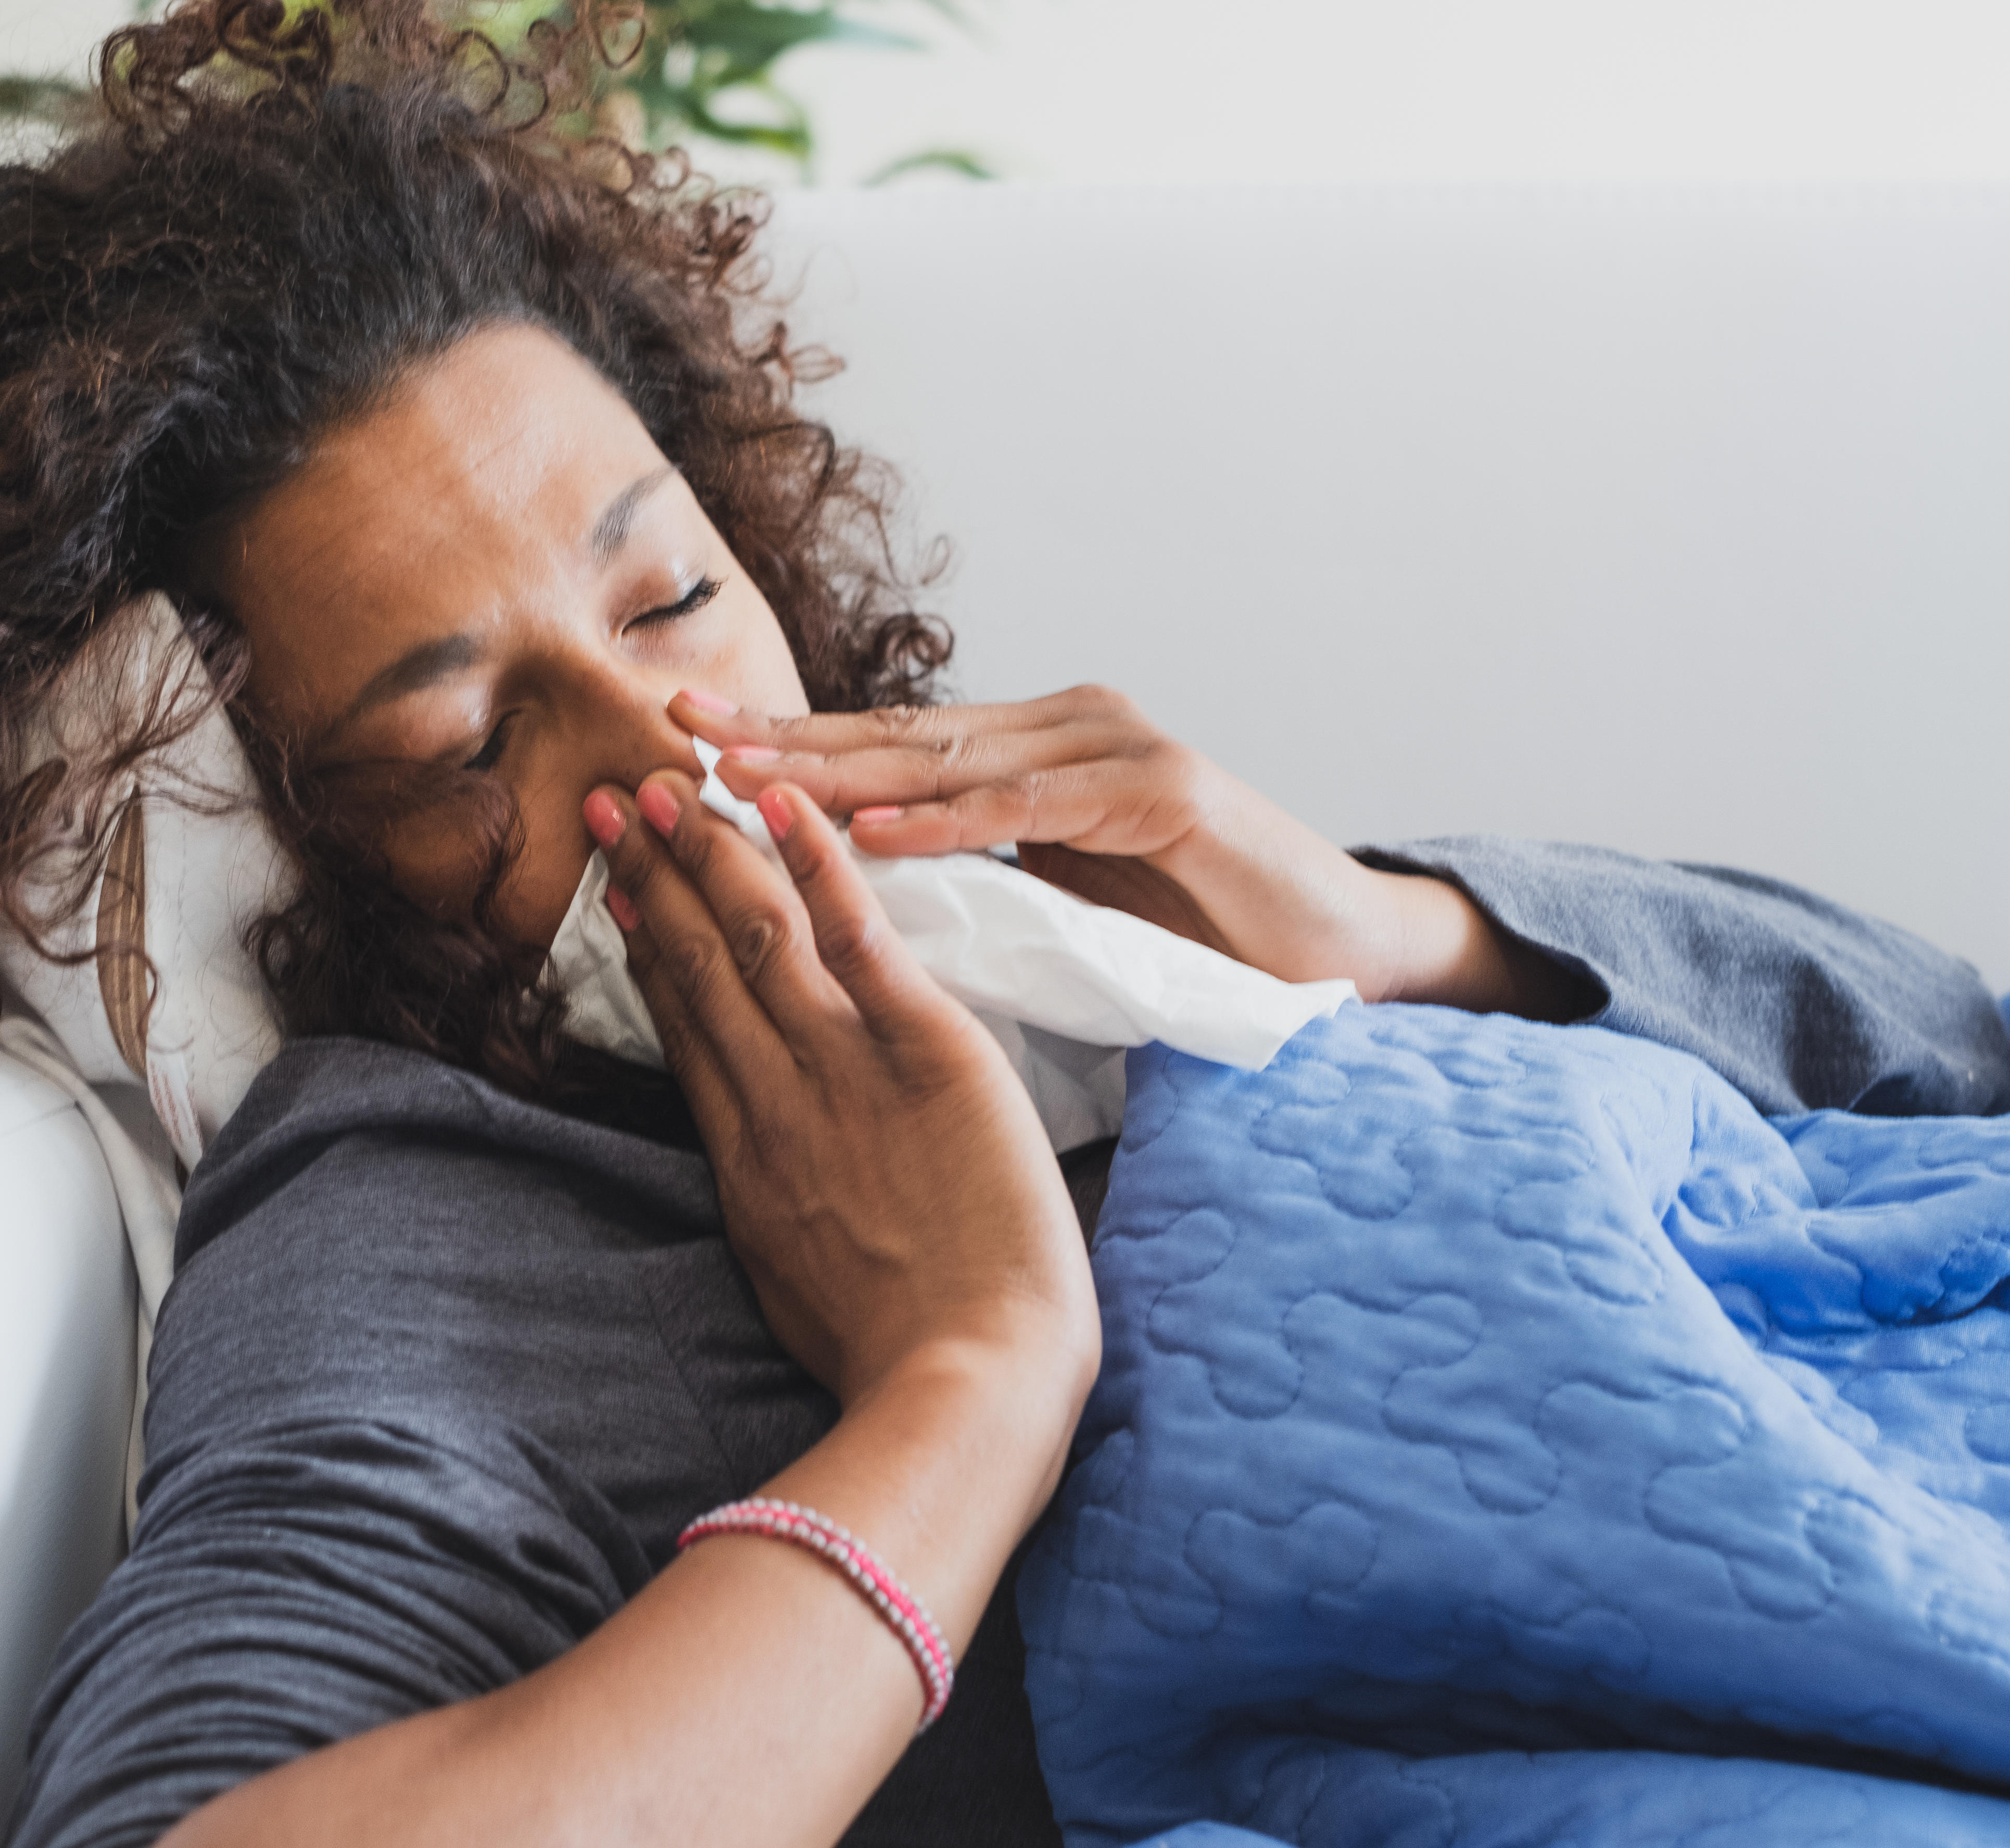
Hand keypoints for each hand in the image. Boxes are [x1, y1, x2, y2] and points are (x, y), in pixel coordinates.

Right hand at [582, 768, 1097, 1418]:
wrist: (965, 1382)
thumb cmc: (900, 1360)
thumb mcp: (797, 1286)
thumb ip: (776, 1214)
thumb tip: (765, 1189)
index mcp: (748, 1157)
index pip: (684, 1026)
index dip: (648, 947)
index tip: (619, 890)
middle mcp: (775, 1099)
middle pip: (697, 964)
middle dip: (652, 875)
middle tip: (610, 799)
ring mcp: (842, 1070)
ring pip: (756, 935)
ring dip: (708, 850)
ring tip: (669, 781)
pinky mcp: (922, 1053)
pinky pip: (858, 940)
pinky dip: (820, 866)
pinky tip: (784, 805)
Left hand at [677, 685, 1570, 1015]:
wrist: (1335, 958)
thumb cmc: (1195, 936)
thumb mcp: (1054, 903)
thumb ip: (970, 878)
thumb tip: (853, 888)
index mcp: (1032, 753)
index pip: (885, 748)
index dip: (783, 748)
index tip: (681, 748)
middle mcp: (1067, 729)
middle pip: (898, 735)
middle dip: (782, 735)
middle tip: (675, 727)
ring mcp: (1118, 749)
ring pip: (952, 759)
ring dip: (840, 767)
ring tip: (742, 773)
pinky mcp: (1164, 792)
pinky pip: (1034, 808)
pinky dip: (951, 820)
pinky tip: (871, 828)